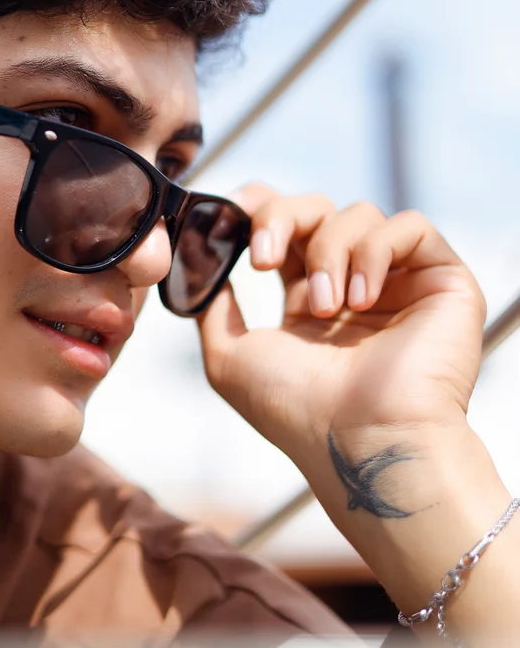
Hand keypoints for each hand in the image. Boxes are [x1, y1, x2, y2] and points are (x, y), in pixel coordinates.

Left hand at [198, 184, 486, 459]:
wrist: (359, 440)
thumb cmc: (295, 410)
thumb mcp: (229, 357)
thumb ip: (212, 306)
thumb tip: (205, 261)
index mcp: (308, 301)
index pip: (287, 228)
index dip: (262, 207)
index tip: (234, 210)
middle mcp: (355, 286)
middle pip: (316, 208)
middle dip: (281, 220)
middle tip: (262, 261)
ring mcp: (400, 282)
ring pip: (358, 214)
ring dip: (327, 253)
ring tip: (326, 309)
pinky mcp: (442, 280)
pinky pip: (410, 226)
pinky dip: (375, 251)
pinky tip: (361, 299)